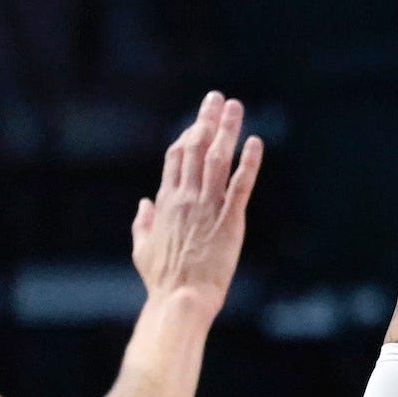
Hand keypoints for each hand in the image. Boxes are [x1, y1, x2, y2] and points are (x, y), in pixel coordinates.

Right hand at [132, 92, 263, 309]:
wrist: (181, 298)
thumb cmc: (162, 279)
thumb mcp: (142, 248)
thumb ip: (143, 222)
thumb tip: (143, 203)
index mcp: (165, 202)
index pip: (175, 157)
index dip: (187, 134)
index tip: (197, 120)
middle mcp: (185, 197)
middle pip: (195, 148)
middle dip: (207, 120)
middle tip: (217, 98)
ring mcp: (207, 207)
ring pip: (217, 159)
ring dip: (227, 130)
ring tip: (235, 107)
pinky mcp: (230, 221)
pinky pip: (240, 185)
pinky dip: (248, 162)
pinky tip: (256, 143)